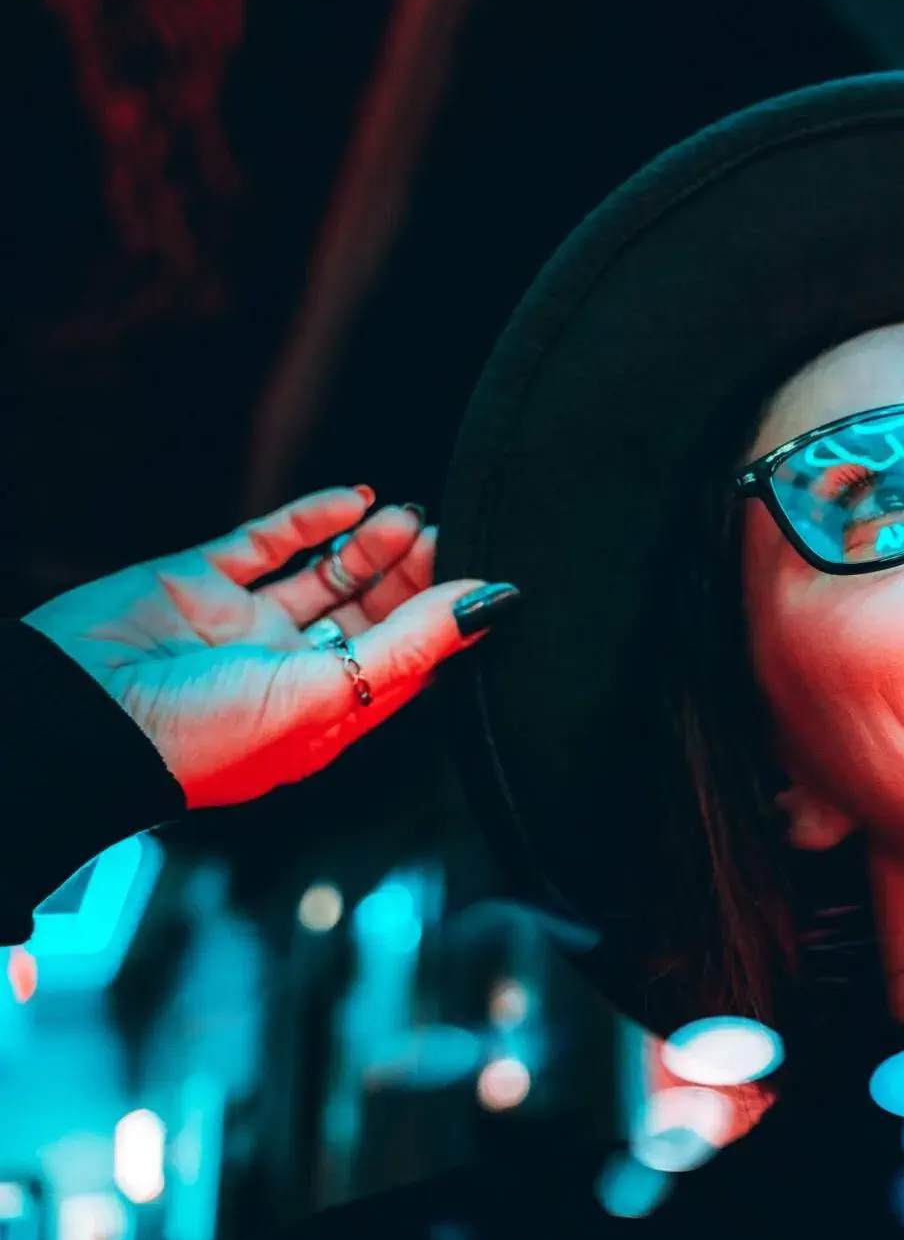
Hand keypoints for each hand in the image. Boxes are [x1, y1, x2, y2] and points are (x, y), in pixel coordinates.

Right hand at [23, 487, 518, 808]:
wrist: (75, 719)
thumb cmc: (200, 740)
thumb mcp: (329, 696)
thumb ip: (412, 644)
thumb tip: (491, 603)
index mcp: (323, 714)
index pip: (405, 664)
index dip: (445, 621)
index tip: (487, 577)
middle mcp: (288, 670)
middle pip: (372, 614)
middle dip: (413, 574)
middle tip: (446, 534)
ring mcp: (243, 625)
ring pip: (327, 574)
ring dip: (373, 544)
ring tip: (409, 517)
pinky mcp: (200, 582)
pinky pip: (268, 542)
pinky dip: (312, 517)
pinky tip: (355, 499)